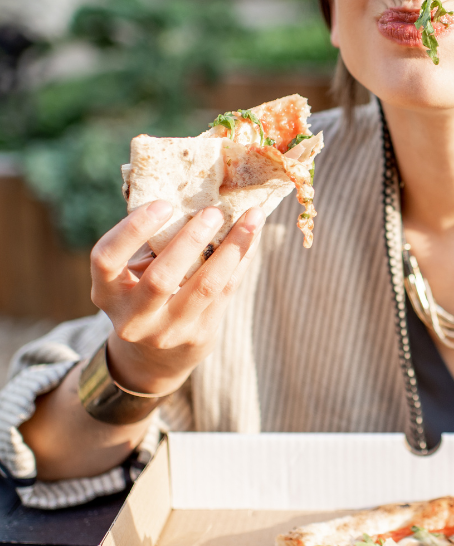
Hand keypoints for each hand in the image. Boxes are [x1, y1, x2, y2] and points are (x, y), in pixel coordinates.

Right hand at [89, 200, 263, 394]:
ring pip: (205, 286)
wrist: (155, 357)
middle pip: (161, 279)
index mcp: (107, 292)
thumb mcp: (132, 274)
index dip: (132, 230)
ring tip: (251, 217)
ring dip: (232, 248)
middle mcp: (133, 318)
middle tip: (213, 211)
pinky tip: (254, 235)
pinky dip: (242, 259)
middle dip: (190, 241)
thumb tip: (189, 188)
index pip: (106, 259)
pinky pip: (227, 291)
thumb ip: (151, 243)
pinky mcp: (200, 334)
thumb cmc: (144, 294)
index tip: (163, 203)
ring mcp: (168, 330)